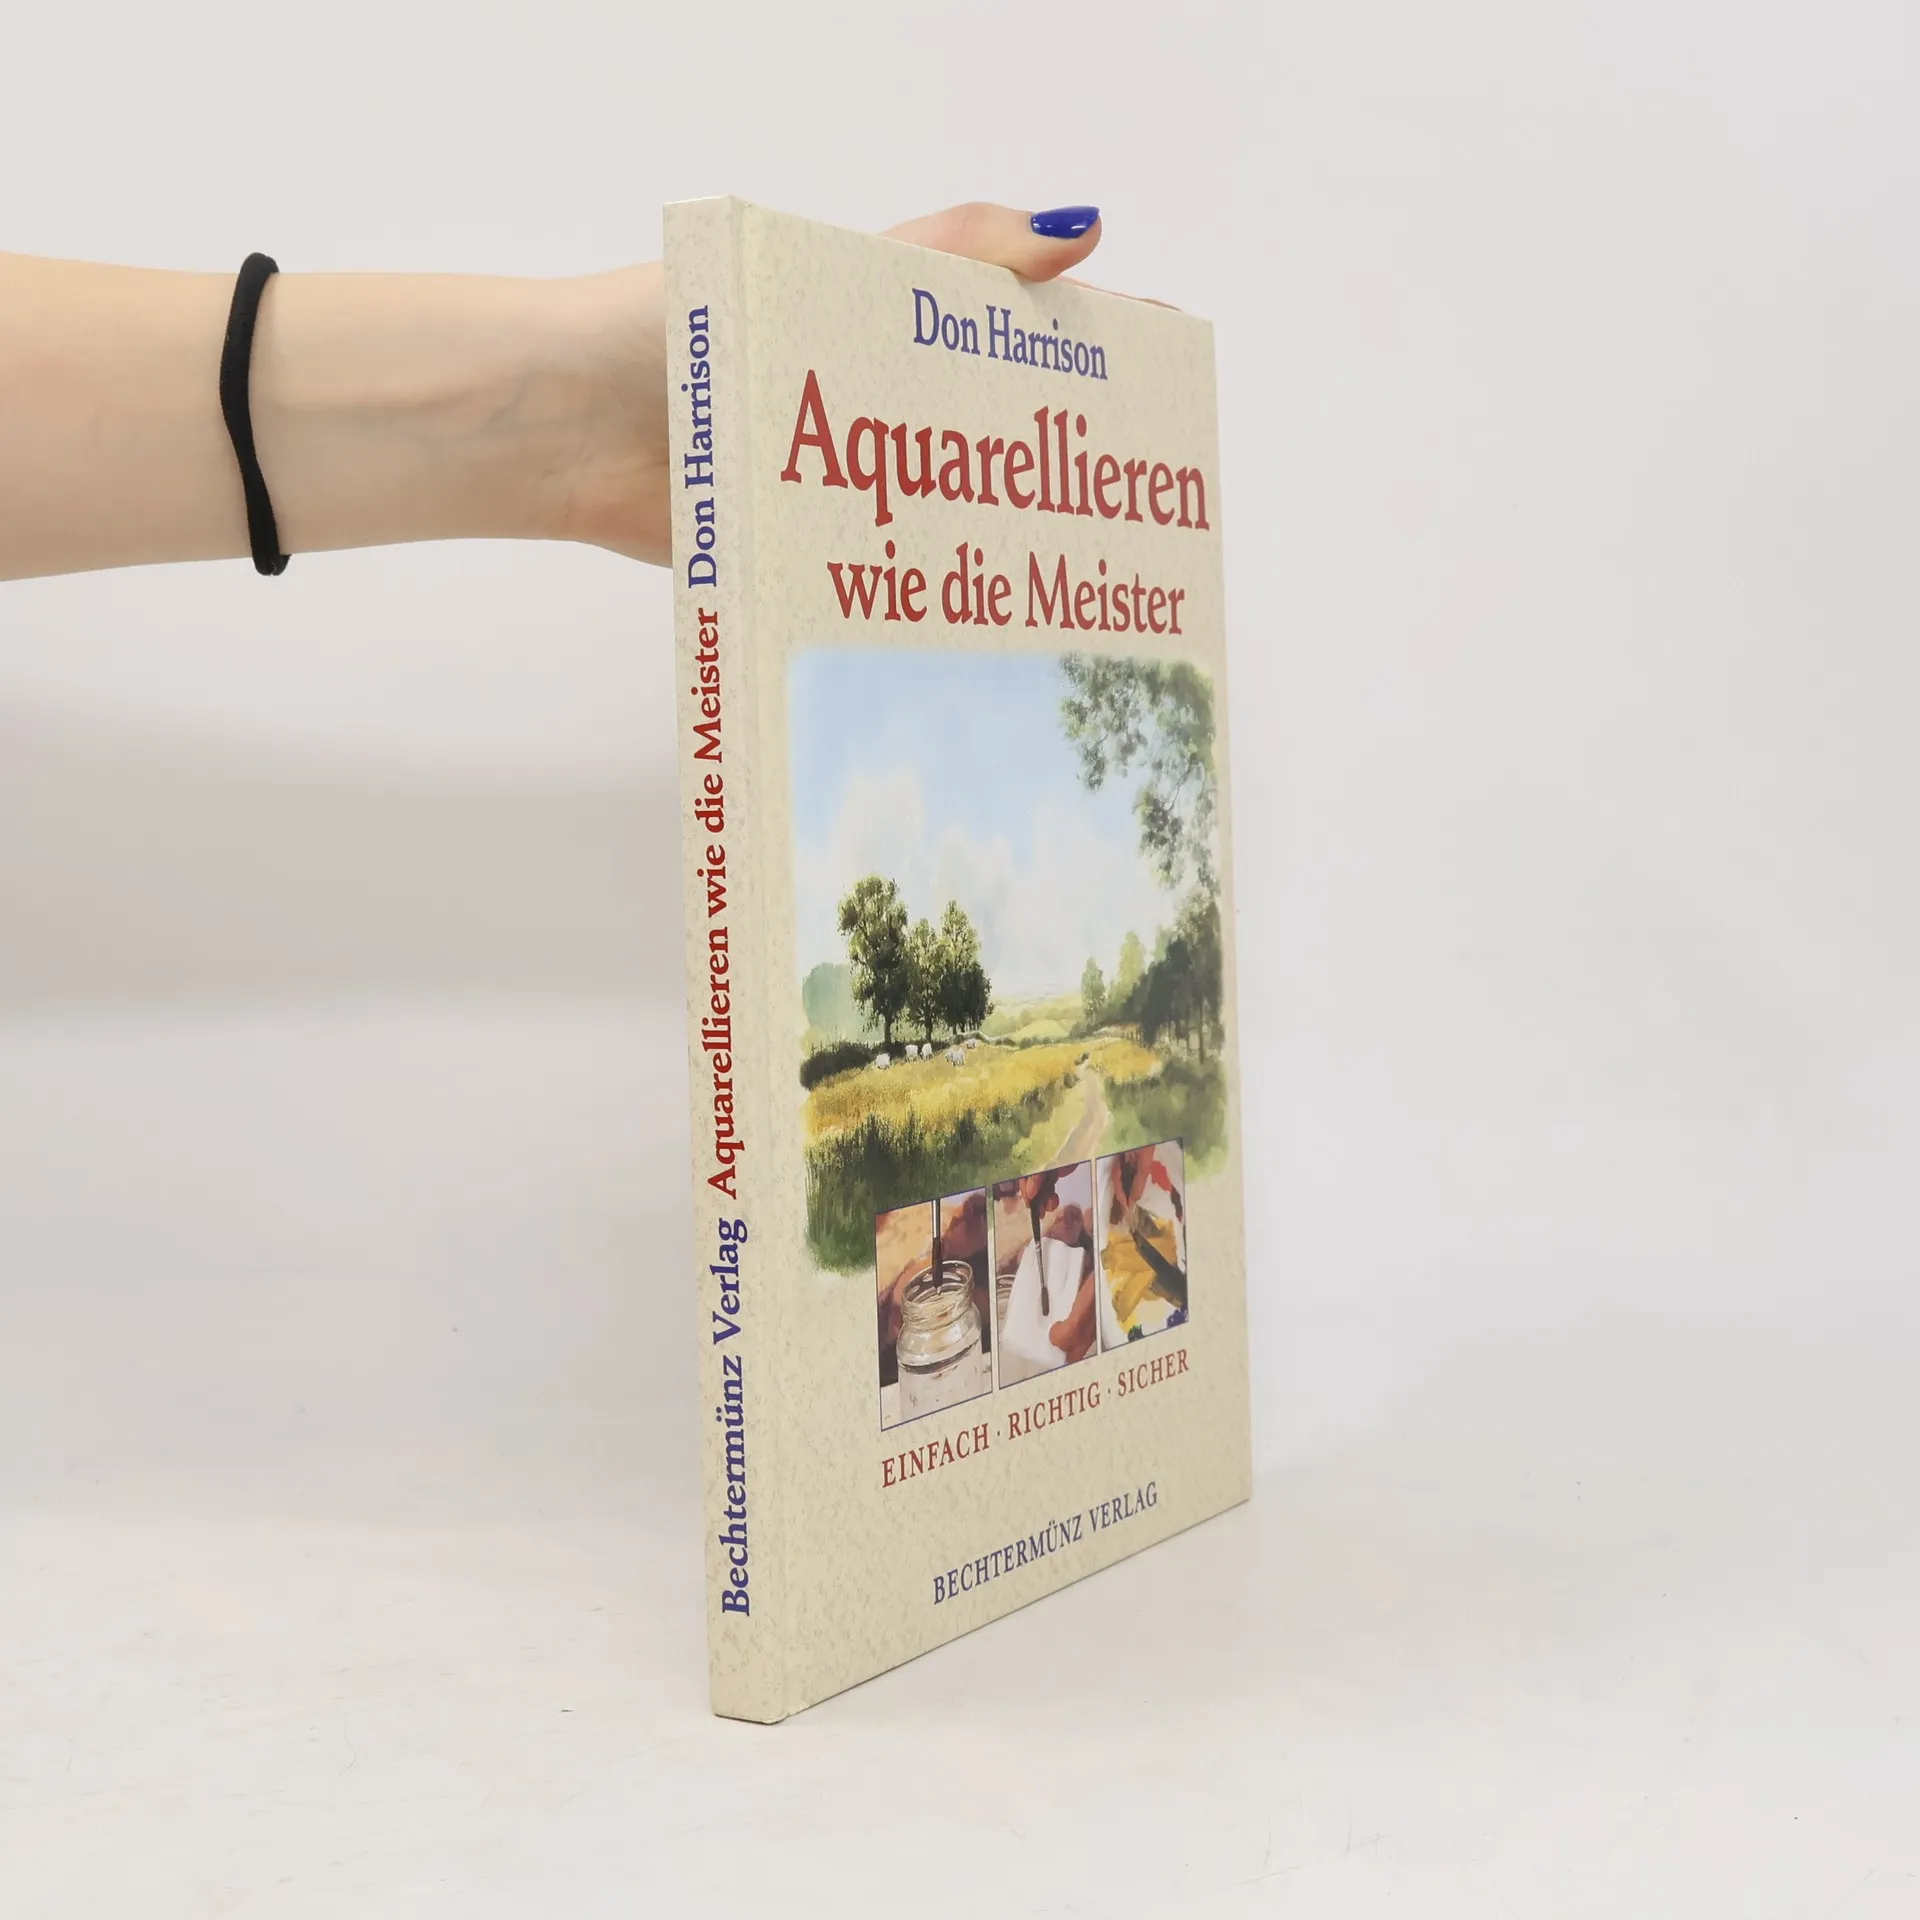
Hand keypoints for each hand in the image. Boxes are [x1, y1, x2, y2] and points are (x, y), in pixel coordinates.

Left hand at [550, 204, 1103, 566]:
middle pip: (981, 437)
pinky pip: (868, 574)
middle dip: (1054, 469)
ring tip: (1073, 580)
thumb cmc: (672, 329)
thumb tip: (1078, 227)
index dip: (1079, 353)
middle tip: (1133, 507)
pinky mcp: (789, 550)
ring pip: (934, 516)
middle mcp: (862, 407)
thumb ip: (943, 254)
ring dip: (993, 546)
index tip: (1157, 372)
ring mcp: (829, 485)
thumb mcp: (816, 272)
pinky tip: (974, 624)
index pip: (1001, 336)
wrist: (558, 425)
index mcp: (873, 328)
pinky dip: (916, 595)